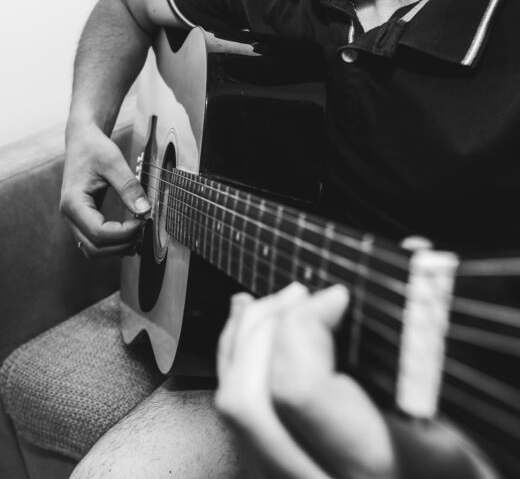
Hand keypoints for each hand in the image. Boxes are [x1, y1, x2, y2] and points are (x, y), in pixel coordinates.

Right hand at [59, 125, 150, 257]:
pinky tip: (128, 234)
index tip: (142, 220)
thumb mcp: (114, 162)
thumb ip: (129, 187)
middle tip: (142, 229)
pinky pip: (93, 242)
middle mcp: (69, 215)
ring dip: (116, 248)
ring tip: (137, 234)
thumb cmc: (94, 148)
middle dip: (121, 244)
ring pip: (92, 250)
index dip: (124, 232)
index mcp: (73, 202)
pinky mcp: (81, 219)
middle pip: (95, 247)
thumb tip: (145, 210)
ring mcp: (73, 219)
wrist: (82, 140)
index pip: (99, 232)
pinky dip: (111, 244)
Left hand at [215, 284, 499, 478]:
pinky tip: (253, 334)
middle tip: (301, 295)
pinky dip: (238, 365)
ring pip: (235, 411)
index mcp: (384, 461)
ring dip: (244, 342)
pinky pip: (239, 421)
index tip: (337, 296)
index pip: (300, 387)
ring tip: (277, 305)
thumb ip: (434, 342)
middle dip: (265, 328)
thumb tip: (408, 253)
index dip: (304, 325)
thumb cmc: (463, 471)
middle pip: (249, 398)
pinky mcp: (279, 477)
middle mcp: (328, 478)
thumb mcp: (474, 416)